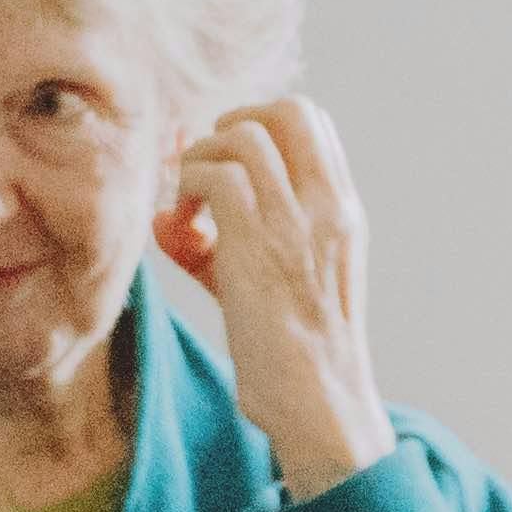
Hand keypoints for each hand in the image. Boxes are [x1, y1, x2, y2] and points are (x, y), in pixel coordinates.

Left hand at [159, 96, 392, 494]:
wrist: (319, 402)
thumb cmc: (289, 350)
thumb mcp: (270, 281)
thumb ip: (227, 241)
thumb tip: (167, 219)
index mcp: (344, 210)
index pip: (312, 122)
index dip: (257, 123)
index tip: (224, 163)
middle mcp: (330, 206)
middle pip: (289, 109)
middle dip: (233, 123)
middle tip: (207, 170)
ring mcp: (299, 221)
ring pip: (243, 135)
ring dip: (200, 160)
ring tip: (189, 206)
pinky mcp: (260, 243)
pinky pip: (216, 177)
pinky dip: (186, 190)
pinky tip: (181, 230)